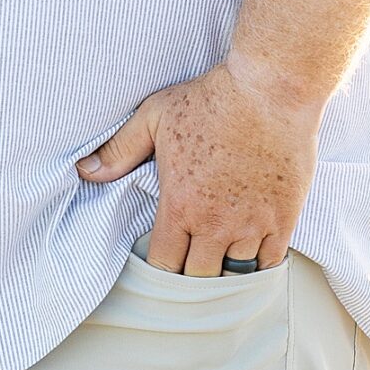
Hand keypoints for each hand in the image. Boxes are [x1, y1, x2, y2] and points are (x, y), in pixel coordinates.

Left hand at [76, 58, 322, 273]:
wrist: (270, 90)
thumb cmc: (211, 100)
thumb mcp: (154, 117)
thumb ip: (120, 150)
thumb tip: (86, 171)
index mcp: (180, 206)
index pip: (164, 265)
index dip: (159, 270)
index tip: (160, 263)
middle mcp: (215, 224)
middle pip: (200, 279)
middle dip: (191, 278)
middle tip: (189, 267)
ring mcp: (252, 225)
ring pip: (236, 275)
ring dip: (225, 273)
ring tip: (219, 265)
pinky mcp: (283, 219)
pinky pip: (270, 264)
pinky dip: (259, 266)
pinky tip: (251, 259)